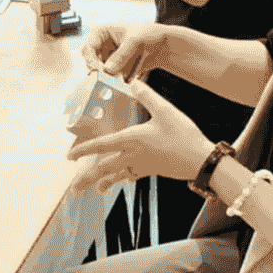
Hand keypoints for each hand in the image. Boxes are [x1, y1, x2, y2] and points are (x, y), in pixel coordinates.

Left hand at [66, 79, 213, 191]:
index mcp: (132, 139)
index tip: (69, 156)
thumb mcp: (165, 110)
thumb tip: (132, 83)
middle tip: (74, 189)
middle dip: (87, 179)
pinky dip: (123, 178)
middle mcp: (133, 155)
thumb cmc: (184, 136)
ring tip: (94, 188)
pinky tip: (122, 179)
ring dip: (103, 182)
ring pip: (117, 176)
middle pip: (104, 168)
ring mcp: (142, 165)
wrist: (202, 161)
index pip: (101, 145)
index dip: (83, 150)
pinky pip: (131, 175)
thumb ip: (147, 96)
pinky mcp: (152, 170)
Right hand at [81, 22, 171, 82]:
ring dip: (110, 77)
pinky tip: (127, 79)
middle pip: (92, 61)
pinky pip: (112, 78)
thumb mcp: (134, 41)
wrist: (163, 45)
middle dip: (100, 70)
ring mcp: (109, 58)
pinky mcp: (116, 69)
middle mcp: (102, 46)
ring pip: (102, 71)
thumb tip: (108, 70)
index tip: (98, 70)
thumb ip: (121, 56)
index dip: (91, 59)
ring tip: (122, 78)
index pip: (89, 47)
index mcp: (102, 32)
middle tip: (108, 77)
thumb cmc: (148, 34)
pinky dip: (118, 80)